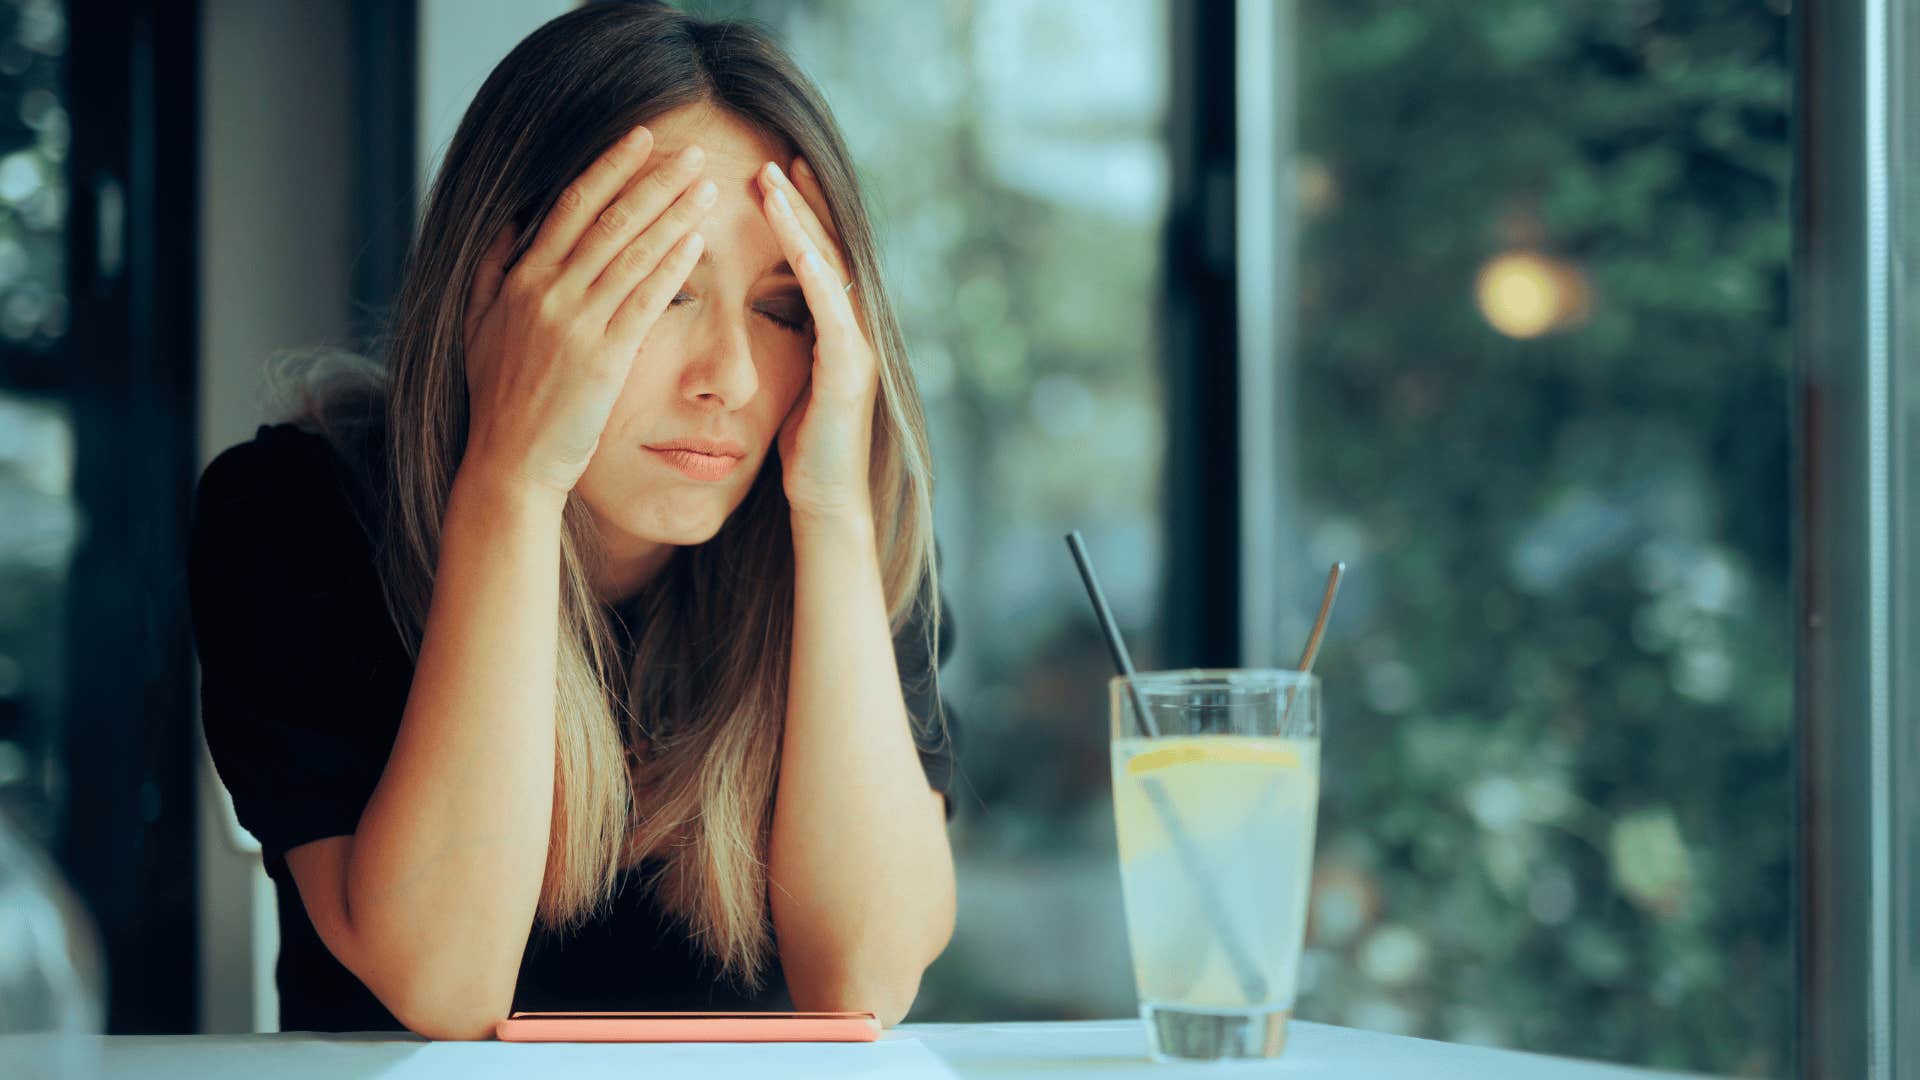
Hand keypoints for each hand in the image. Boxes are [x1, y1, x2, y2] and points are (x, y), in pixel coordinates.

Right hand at [460, 126, 716, 500]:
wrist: (511, 462)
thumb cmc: (500, 399)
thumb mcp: (480, 325)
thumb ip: (495, 270)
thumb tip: (512, 222)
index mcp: (520, 279)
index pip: (571, 205)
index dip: (610, 166)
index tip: (642, 137)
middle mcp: (546, 292)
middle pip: (609, 219)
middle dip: (654, 180)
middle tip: (693, 151)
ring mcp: (575, 324)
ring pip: (631, 253)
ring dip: (672, 214)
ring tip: (706, 185)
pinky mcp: (603, 359)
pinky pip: (643, 301)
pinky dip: (671, 266)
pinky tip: (697, 241)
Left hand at [756, 156, 878, 526]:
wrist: (826, 506)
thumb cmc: (800, 456)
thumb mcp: (786, 388)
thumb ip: (782, 349)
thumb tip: (754, 322)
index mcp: (835, 333)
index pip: (817, 259)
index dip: (798, 216)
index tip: (773, 176)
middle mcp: (854, 332)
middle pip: (830, 250)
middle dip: (804, 203)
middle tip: (777, 156)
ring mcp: (857, 348)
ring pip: (832, 268)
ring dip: (803, 222)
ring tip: (775, 181)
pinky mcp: (849, 370)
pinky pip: (831, 307)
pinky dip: (814, 269)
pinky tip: (795, 240)